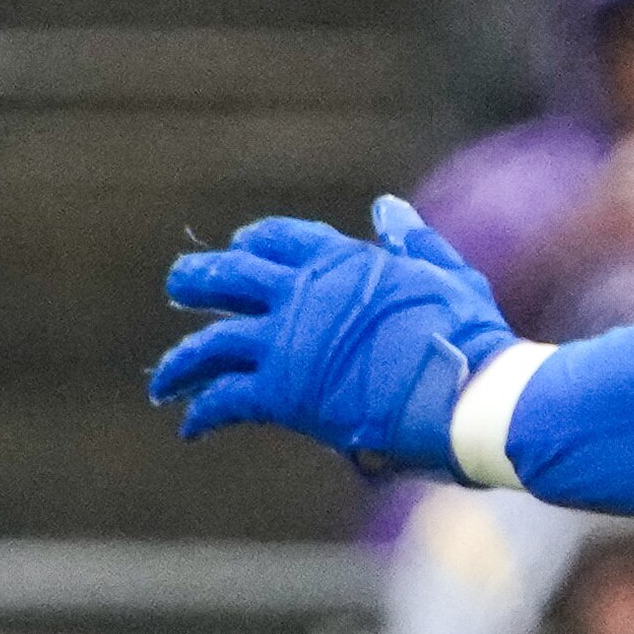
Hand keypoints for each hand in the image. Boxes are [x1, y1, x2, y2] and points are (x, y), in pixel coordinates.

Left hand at [153, 196, 516, 473]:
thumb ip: (412, 243)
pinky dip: (203, 411)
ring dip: (183, 359)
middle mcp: (303, 293)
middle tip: (179, 287)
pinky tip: (188, 425)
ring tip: (163, 377)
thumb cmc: (471, 338)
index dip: (256, 243)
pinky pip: (225, 398)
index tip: (241, 247)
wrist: (464, 389)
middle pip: (231, 278)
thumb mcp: (445, 275)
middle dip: (201, 280)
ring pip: (212, 342)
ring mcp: (287, 342)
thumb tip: (387, 209)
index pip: (282, 239)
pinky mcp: (282, 392)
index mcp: (341, 261)